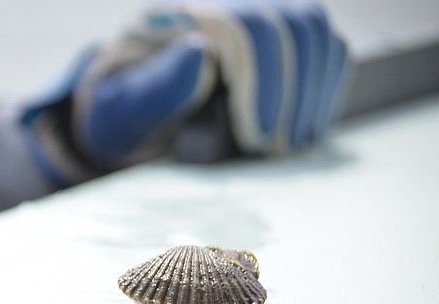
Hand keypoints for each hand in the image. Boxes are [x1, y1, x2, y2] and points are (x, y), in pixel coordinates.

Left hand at [21, 1, 349, 185]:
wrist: (126, 109)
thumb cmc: (118, 112)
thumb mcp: (117, 108)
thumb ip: (154, 85)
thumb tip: (201, 53)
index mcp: (181, 14)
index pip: (243, 26)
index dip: (262, 83)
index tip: (257, 138)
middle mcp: (223, 3)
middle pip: (292, 22)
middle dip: (294, 92)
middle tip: (278, 149)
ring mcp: (254, 15)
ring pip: (315, 30)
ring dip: (314, 92)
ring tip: (291, 144)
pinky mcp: (276, 37)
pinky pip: (323, 46)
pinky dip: (324, 88)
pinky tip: (303, 128)